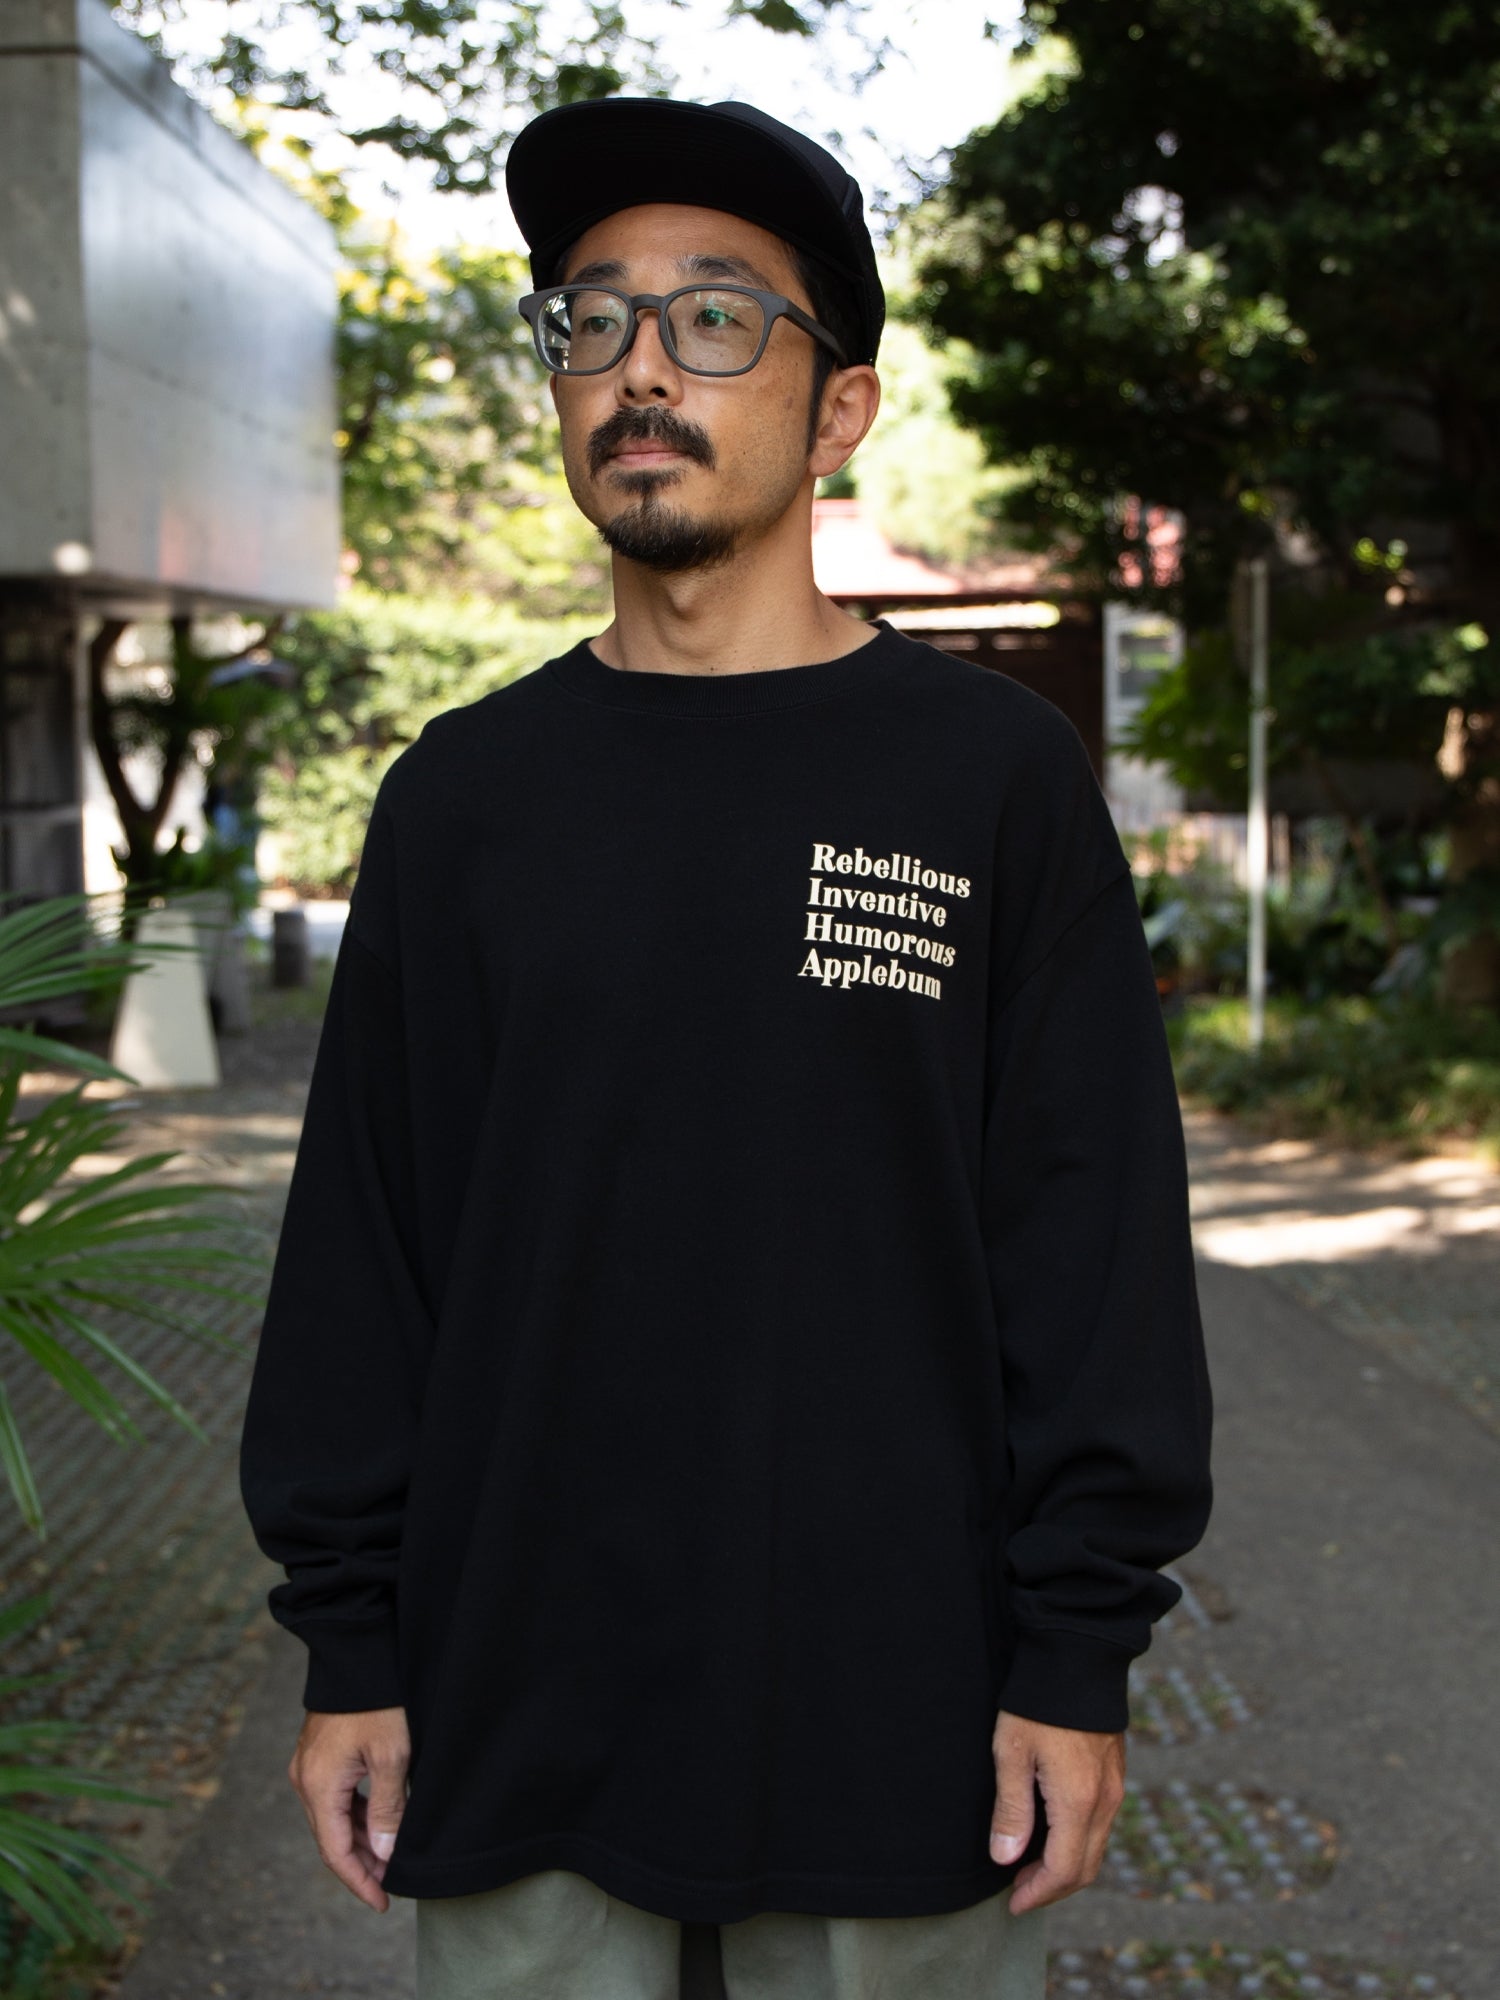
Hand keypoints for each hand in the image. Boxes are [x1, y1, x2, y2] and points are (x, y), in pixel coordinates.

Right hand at [288, 1706, 410, 1911]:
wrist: (357, 1655)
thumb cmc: (377, 1702)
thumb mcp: (391, 1757)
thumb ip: (386, 1809)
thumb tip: (383, 1854)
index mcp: (318, 1786)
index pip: (335, 1852)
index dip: (359, 1881)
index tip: (382, 1902)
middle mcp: (305, 1781)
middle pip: (331, 1839)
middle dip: (361, 1865)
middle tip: (391, 1884)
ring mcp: (308, 1767)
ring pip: (333, 1820)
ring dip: (359, 1841)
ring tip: (389, 1858)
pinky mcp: (318, 1756)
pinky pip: (334, 1799)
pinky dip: (354, 1817)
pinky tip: (376, 1824)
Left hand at [988, 1709, 1125, 1913]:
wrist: (1077, 1656)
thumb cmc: (1037, 1703)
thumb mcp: (1012, 1753)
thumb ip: (1011, 1810)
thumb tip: (1006, 1859)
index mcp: (1078, 1801)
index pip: (1064, 1870)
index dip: (1038, 1893)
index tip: (1012, 1903)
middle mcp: (1105, 1800)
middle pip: (1085, 1867)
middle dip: (1052, 1887)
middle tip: (1018, 1891)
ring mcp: (1114, 1786)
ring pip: (1096, 1847)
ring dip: (1066, 1866)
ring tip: (1029, 1866)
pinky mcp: (1115, 1772)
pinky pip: (1101, 1824)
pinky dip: (1077, 1842)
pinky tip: (1051, 1833)